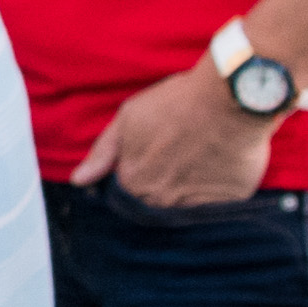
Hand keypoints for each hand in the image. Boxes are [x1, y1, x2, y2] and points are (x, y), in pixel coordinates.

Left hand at [78, 65, 280, 208]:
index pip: (129, 190)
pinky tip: (219, 167)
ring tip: (199, 158)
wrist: (228, 99)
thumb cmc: (175, 103)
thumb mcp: (128, 118)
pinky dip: (216, 192)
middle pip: (156, 201)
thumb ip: (103, 152)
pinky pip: (216, 207)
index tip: (154, 155)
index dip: (141, 171)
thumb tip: (78, 181)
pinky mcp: (228, 203)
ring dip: (189, 190)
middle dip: (163, 182)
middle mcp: (161, 200)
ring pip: (185, 207)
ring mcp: (194, 204)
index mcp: (133, 181)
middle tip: (179, 154)